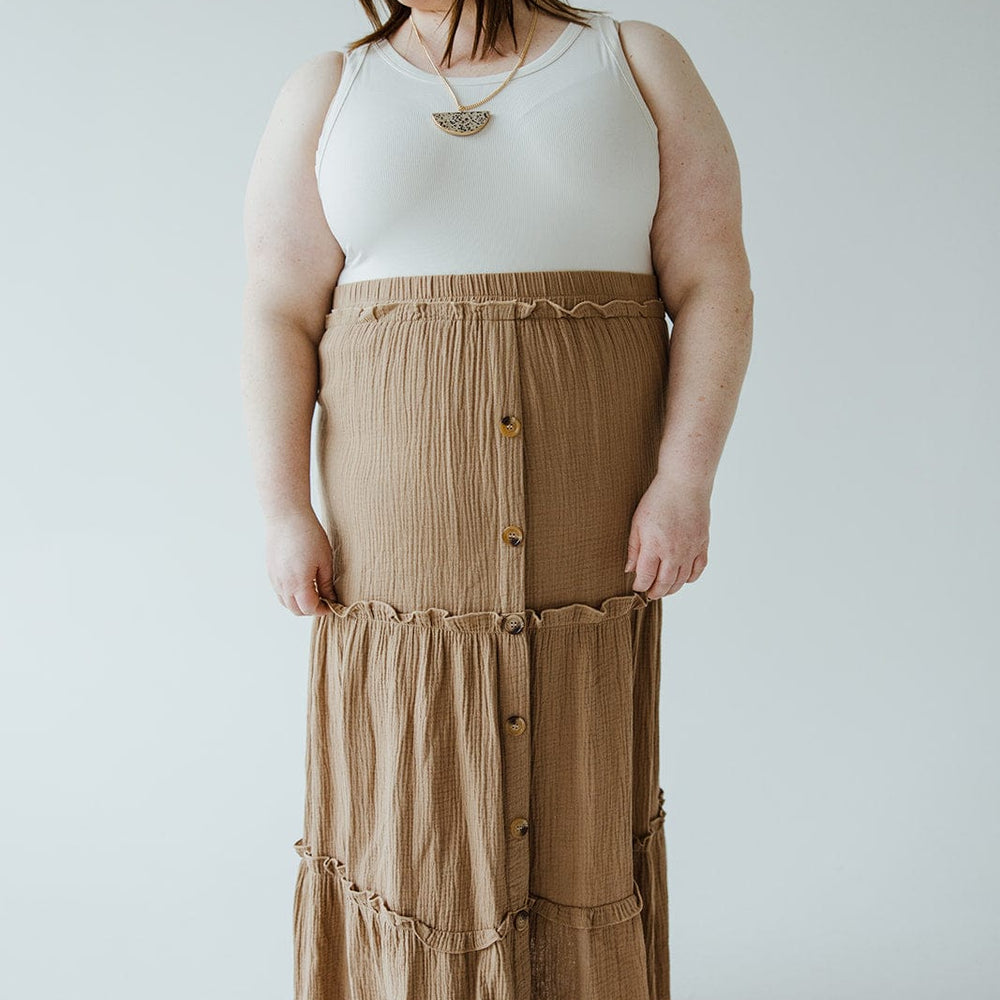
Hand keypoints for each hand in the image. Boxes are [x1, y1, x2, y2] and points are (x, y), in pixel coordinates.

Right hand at [264, 508, 337, 615]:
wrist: (287, 516)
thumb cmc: (309, 535)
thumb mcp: (325, 560)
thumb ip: (326, 583)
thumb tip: (331, 598)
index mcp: (298, 583)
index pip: (309, 609)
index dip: (322, 610)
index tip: (332, 605)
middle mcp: (283, 584)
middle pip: (296, 610)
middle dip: (310, 609)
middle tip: (324, 600)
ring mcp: (274, 578)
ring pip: (285, 602)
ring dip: (299, 603)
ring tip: (313, 593)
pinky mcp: (270, 571)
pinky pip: (279, 591)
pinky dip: (289, 595)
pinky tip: (300, 584)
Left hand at [624, 474, 709, 598]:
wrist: (685, 484)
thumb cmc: (658, 500)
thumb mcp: (637, 523)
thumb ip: (633, 548)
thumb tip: (629, 570)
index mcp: (654, 546)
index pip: (646, 577)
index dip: (640, 586)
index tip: (637, 587)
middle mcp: (674, 552)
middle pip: (665, 583)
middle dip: (656, 592)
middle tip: (650, 594)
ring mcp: (691, 549)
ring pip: (682, 580)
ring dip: (672, 588)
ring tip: (664, 589)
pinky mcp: (703, 544)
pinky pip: (698, 569)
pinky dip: (690, 578)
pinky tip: (683, 578)